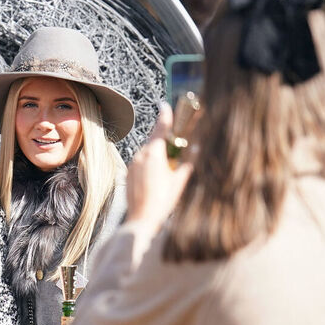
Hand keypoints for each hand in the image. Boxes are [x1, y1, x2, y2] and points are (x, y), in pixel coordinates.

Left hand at [125, 103, 192, 230]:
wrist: (141, 219)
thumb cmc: (162, 201)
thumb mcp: (180, 180)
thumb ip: (188, 161)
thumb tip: (196, 146)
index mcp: (153, 154)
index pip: (161, 129)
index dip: (165, 116)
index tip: (166, 105)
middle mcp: (140, 156)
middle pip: (154, 140)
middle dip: (165, 140)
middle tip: (177, 146)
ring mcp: (132, 164)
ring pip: (147, 152)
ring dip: (158, 154)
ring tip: (167, 169)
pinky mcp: (129, 173)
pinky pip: (141, 162)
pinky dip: (150, 163)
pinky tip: (157, 177)